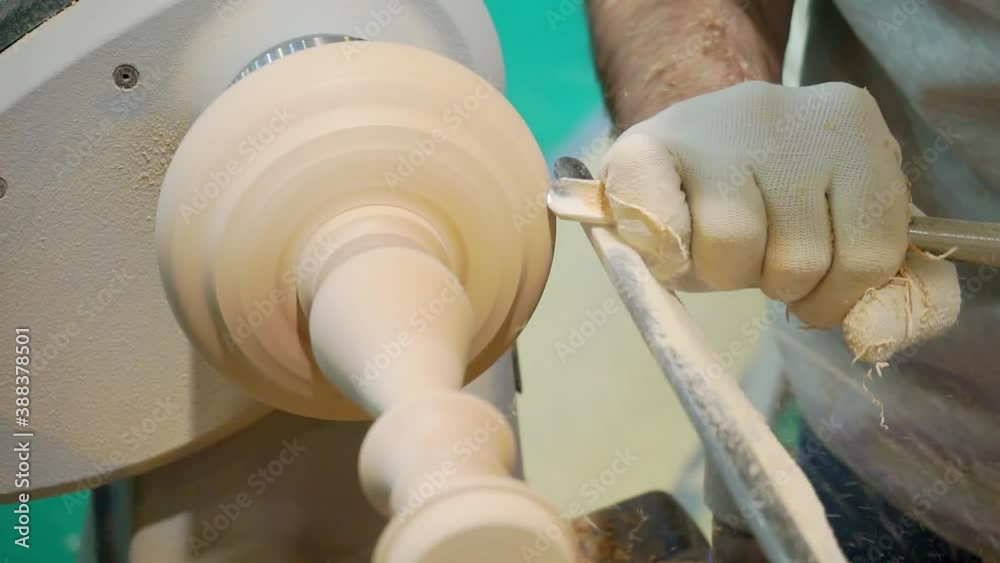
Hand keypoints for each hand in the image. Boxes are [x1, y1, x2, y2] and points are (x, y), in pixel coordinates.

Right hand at [600, 81, 959, 362]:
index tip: (812, 279)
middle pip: (801, 257)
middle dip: (773, 280)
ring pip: (734, 246)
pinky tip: (668, 236)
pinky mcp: (645, 148)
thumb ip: (895, 294)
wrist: (677, 148)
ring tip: (710, 241)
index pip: (873, 251)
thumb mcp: (847, 236)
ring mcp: (711, 127)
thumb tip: (872, 338)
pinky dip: (666, 257)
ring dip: (719, 273)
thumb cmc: (766, 200)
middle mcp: (787, 112)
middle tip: (754, 250)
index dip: (837, 293)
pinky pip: (666, 234)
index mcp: (852, 127)